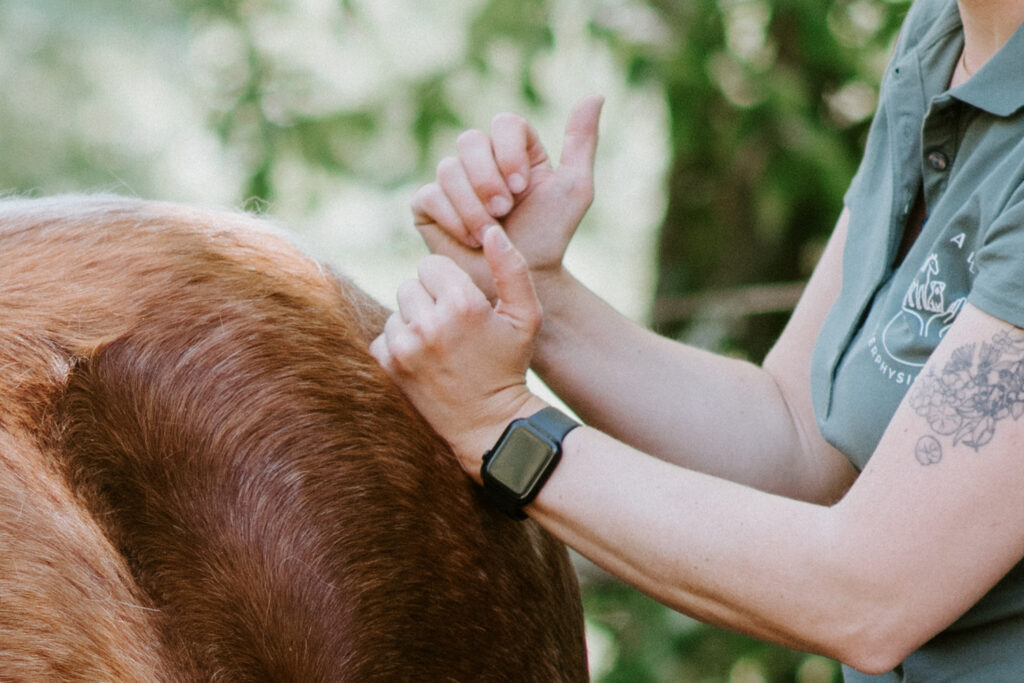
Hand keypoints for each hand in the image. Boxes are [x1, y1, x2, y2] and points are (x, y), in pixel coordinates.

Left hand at [370, 226, 548, 474]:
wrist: (490, 424)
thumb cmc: (510, 365)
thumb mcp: (526, 317)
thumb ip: (512, 268)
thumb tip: (490, 230)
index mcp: (462, 304)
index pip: (431, 265)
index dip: (448, 282)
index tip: (463, 305)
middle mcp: (429, 323)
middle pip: (411, 285)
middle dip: (429, 300)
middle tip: (452, 328)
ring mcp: (405, 347)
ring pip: (397, 311)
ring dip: (414, 323)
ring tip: (440, 346)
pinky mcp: (390, 367)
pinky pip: (383, 337)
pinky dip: (399, 345)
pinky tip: (424, 360)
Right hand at [410, 95, 603, 299]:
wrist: (520, 280)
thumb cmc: (549, 236)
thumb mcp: (574, 188)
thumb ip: (581, 143)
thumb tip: (595, 95)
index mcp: (512, 148)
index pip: (503, 123)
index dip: (508, 152)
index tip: (522, 186)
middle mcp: (478, 159)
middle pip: (469, 141)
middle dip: (488, 180)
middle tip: (505, 211)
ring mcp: (450, 182)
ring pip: (448, 170)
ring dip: (474, 207)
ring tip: (491, 233)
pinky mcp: (428, 206)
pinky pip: (429, 196)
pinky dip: (454, 219)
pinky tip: (471, 240)